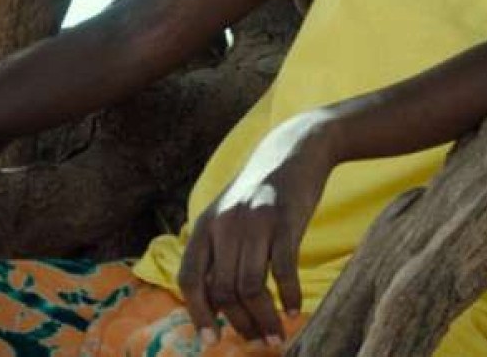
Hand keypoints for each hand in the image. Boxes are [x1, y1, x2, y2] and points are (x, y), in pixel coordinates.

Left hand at [177, 112, 337, 347]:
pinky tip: (294, 310)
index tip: (211, 340)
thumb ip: (218, 252)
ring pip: (252, 286)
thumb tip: (213, 305)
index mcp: (205, 225)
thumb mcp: (229, 214)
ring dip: (264, 318)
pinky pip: (283, 269)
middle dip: (239, 322)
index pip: (190, 279)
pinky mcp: (286, 219)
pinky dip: (289, 295)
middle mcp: (225, 223)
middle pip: (223, 289)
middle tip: (256, 339)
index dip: (198, 313)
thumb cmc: (262, 189)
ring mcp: (255, 220)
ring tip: (276, 335)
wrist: (296, 147)